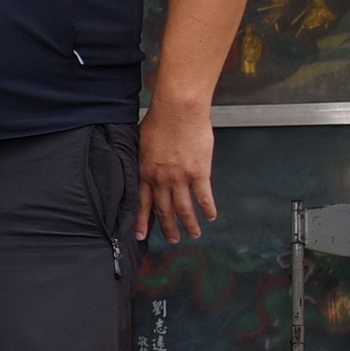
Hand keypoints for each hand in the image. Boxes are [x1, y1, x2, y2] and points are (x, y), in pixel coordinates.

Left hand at [137, 97, 216, 242]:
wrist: (178, 111)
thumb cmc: (158, 121)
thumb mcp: (140, 142)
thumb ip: (140, 158)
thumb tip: (138, 165)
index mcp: (145, 172)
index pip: (142, 203)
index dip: (142, 222)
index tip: (142, 236)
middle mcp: (161, 180)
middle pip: (164, 210)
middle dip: (168, 228)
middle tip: (173, 240)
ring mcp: (181, 178)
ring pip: (184, 209)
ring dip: (189, 224)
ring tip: (193, 235)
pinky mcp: (199, 173)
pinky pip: (204, 197)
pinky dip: (207, 209)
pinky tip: (210, 217)